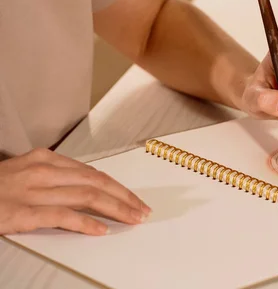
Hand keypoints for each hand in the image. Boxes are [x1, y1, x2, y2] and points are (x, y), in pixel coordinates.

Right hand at [0, 148, 150, 235]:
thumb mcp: (25, 173)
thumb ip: (54, 177)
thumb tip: (85, 187)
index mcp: (45, 159)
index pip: (93, 173)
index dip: (118, 187)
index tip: (134, 199)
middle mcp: (43, 171)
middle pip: (96, 182)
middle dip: (124, 197)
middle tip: (143, 210)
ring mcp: (33, 191)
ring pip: (87, 196)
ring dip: (116, 209)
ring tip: (133, 219)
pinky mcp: (22, 212)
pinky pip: (62, 216)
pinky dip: (86, 223)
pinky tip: (102, 230)